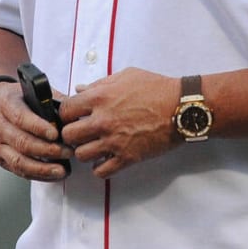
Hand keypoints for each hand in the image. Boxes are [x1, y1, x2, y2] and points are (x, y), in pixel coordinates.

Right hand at [0, 79, 71, 181]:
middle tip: (68, 152)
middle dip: (47, 150)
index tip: (56, 133)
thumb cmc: (14, 99)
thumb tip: (75, 114)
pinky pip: (18, 170)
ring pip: (18, 161)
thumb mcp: (30, 91)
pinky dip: (37, 175)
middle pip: (21, 142)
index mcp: (6, 104)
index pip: (20, 118)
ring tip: (62, 170)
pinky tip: (53, 174)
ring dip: (42, 168)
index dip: (38, 127)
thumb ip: (52, 101)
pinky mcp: (0, 158)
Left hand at [59, 67, 179, 178]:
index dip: (65, 114)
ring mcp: (115, 141)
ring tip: (93, 147)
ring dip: (85, 152)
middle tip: (80, 133)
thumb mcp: (125, 76)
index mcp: (99, 98)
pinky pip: (102, 171)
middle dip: (71, 134)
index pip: (64, 111)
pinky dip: (100, 168)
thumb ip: (99, 84)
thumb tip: (80, 89)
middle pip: (68, 135)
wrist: (183, 108)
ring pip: (82, 155)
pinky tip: (105, 160)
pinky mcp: (128, 157)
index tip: (72, 116)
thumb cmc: (157, 88)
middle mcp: (103, 120)